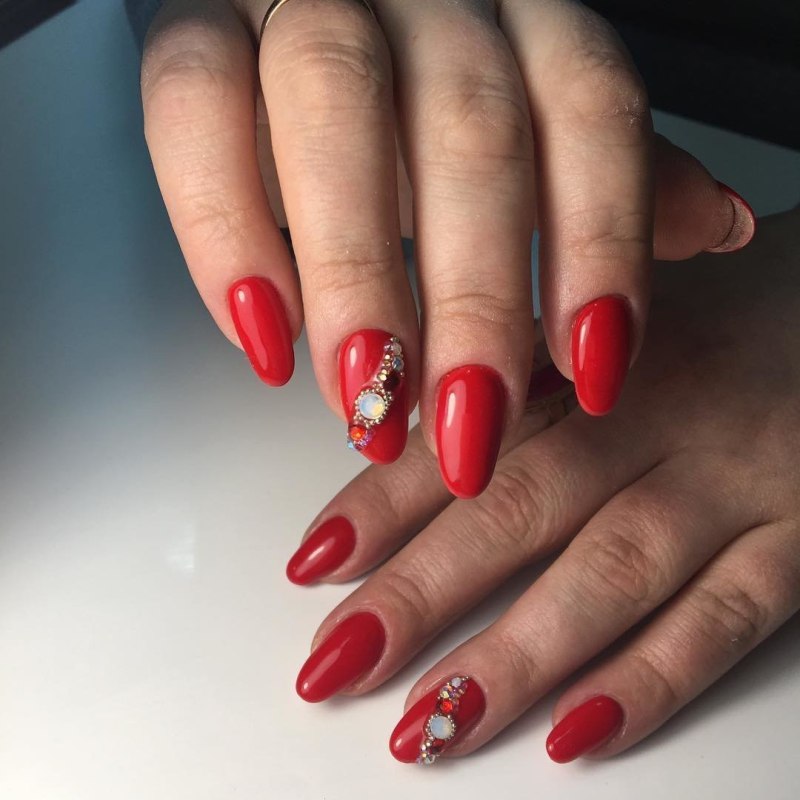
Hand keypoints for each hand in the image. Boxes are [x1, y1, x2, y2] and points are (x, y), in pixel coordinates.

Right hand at [141, 0, 753, 494]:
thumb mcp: (528, 125)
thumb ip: (604, 172)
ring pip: (334, 111)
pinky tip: (264, 336)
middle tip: (466, 431)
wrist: (285, 17)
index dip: (600, 244)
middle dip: (472, 300)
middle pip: (468, 131)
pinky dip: (226, 234)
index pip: (589, 109)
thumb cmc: (418, 89)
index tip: (591, 375)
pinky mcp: (196, 27)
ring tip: (364, 405)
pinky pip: (199, 110)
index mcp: (518, 12)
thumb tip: (718, 224)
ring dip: (354, 279)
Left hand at [285, 209, 798, 763]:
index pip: (468, 434)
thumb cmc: (706, 328)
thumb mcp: (601, 331)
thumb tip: (406, 438)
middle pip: (518, 508)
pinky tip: (576, 731)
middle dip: (419, 592)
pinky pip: (725, 618)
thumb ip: (515, 380)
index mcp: (586, 360)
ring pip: (609, 572)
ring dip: (516, 655)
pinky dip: (649, 679)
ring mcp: (727, 481)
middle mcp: (648, 416)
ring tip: (432, 722)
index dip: (380, 501)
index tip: (313, 563)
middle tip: (337, 661)